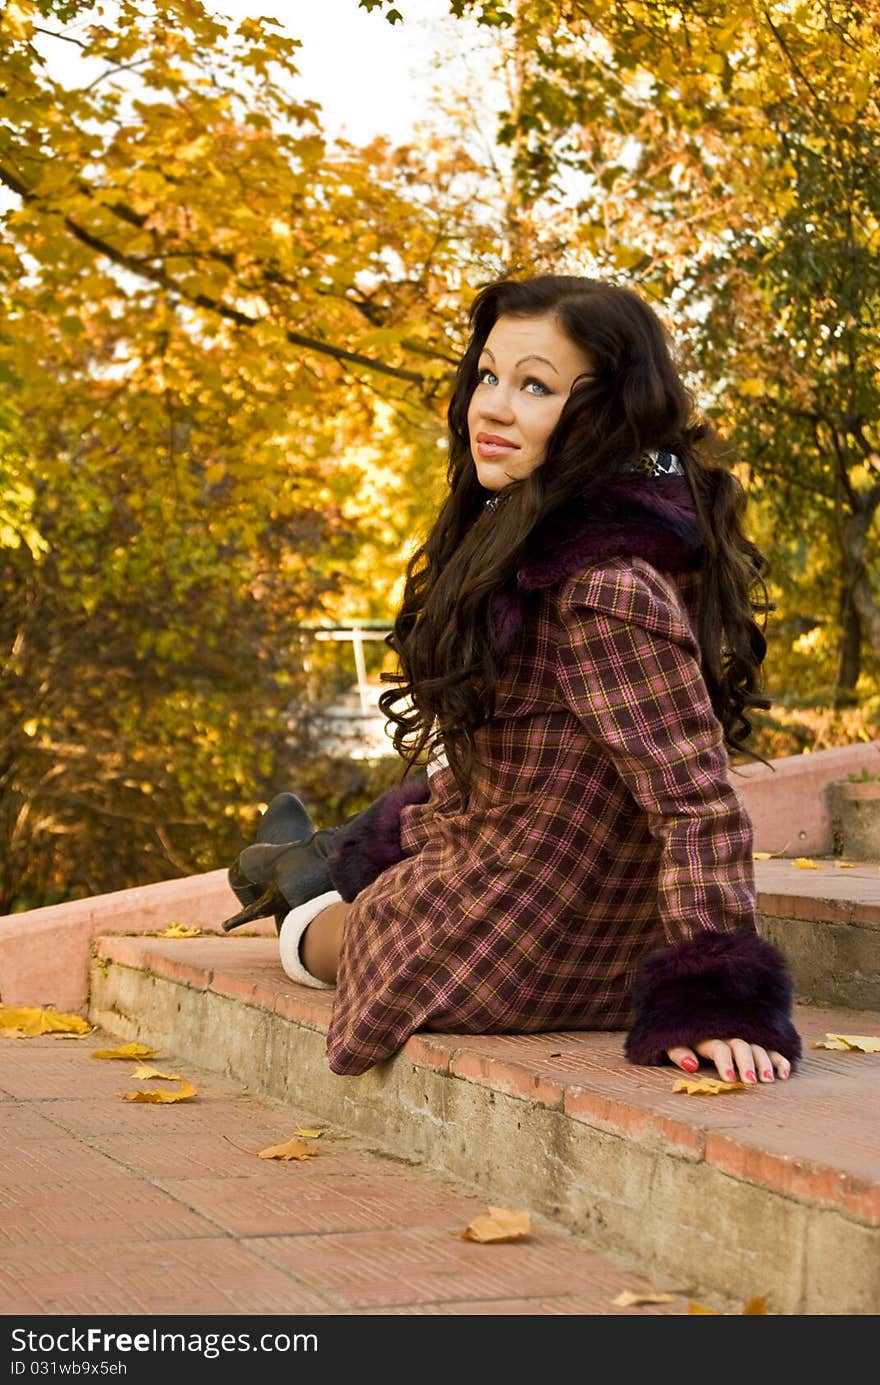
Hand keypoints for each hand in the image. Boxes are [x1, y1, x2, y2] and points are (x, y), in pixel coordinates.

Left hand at [667, 1038, 790, 1083]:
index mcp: (707, 1034)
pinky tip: (785, 1073)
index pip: (719, 1047)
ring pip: (758, 1046)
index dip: (725, 1062)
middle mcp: (728, 1032)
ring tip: (769, 1080)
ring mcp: (743, 1034)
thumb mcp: (673, 1042)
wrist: (691, 1014)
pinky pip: (770, 1047)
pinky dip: (779, 1058)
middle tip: (752, 1081)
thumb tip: (691, 1066)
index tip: (730, 1080)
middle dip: (747, 1063)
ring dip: (766, 1062)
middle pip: (741, 1045)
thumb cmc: (681, 1036)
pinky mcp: (755, 1038)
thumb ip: (679, 1053)